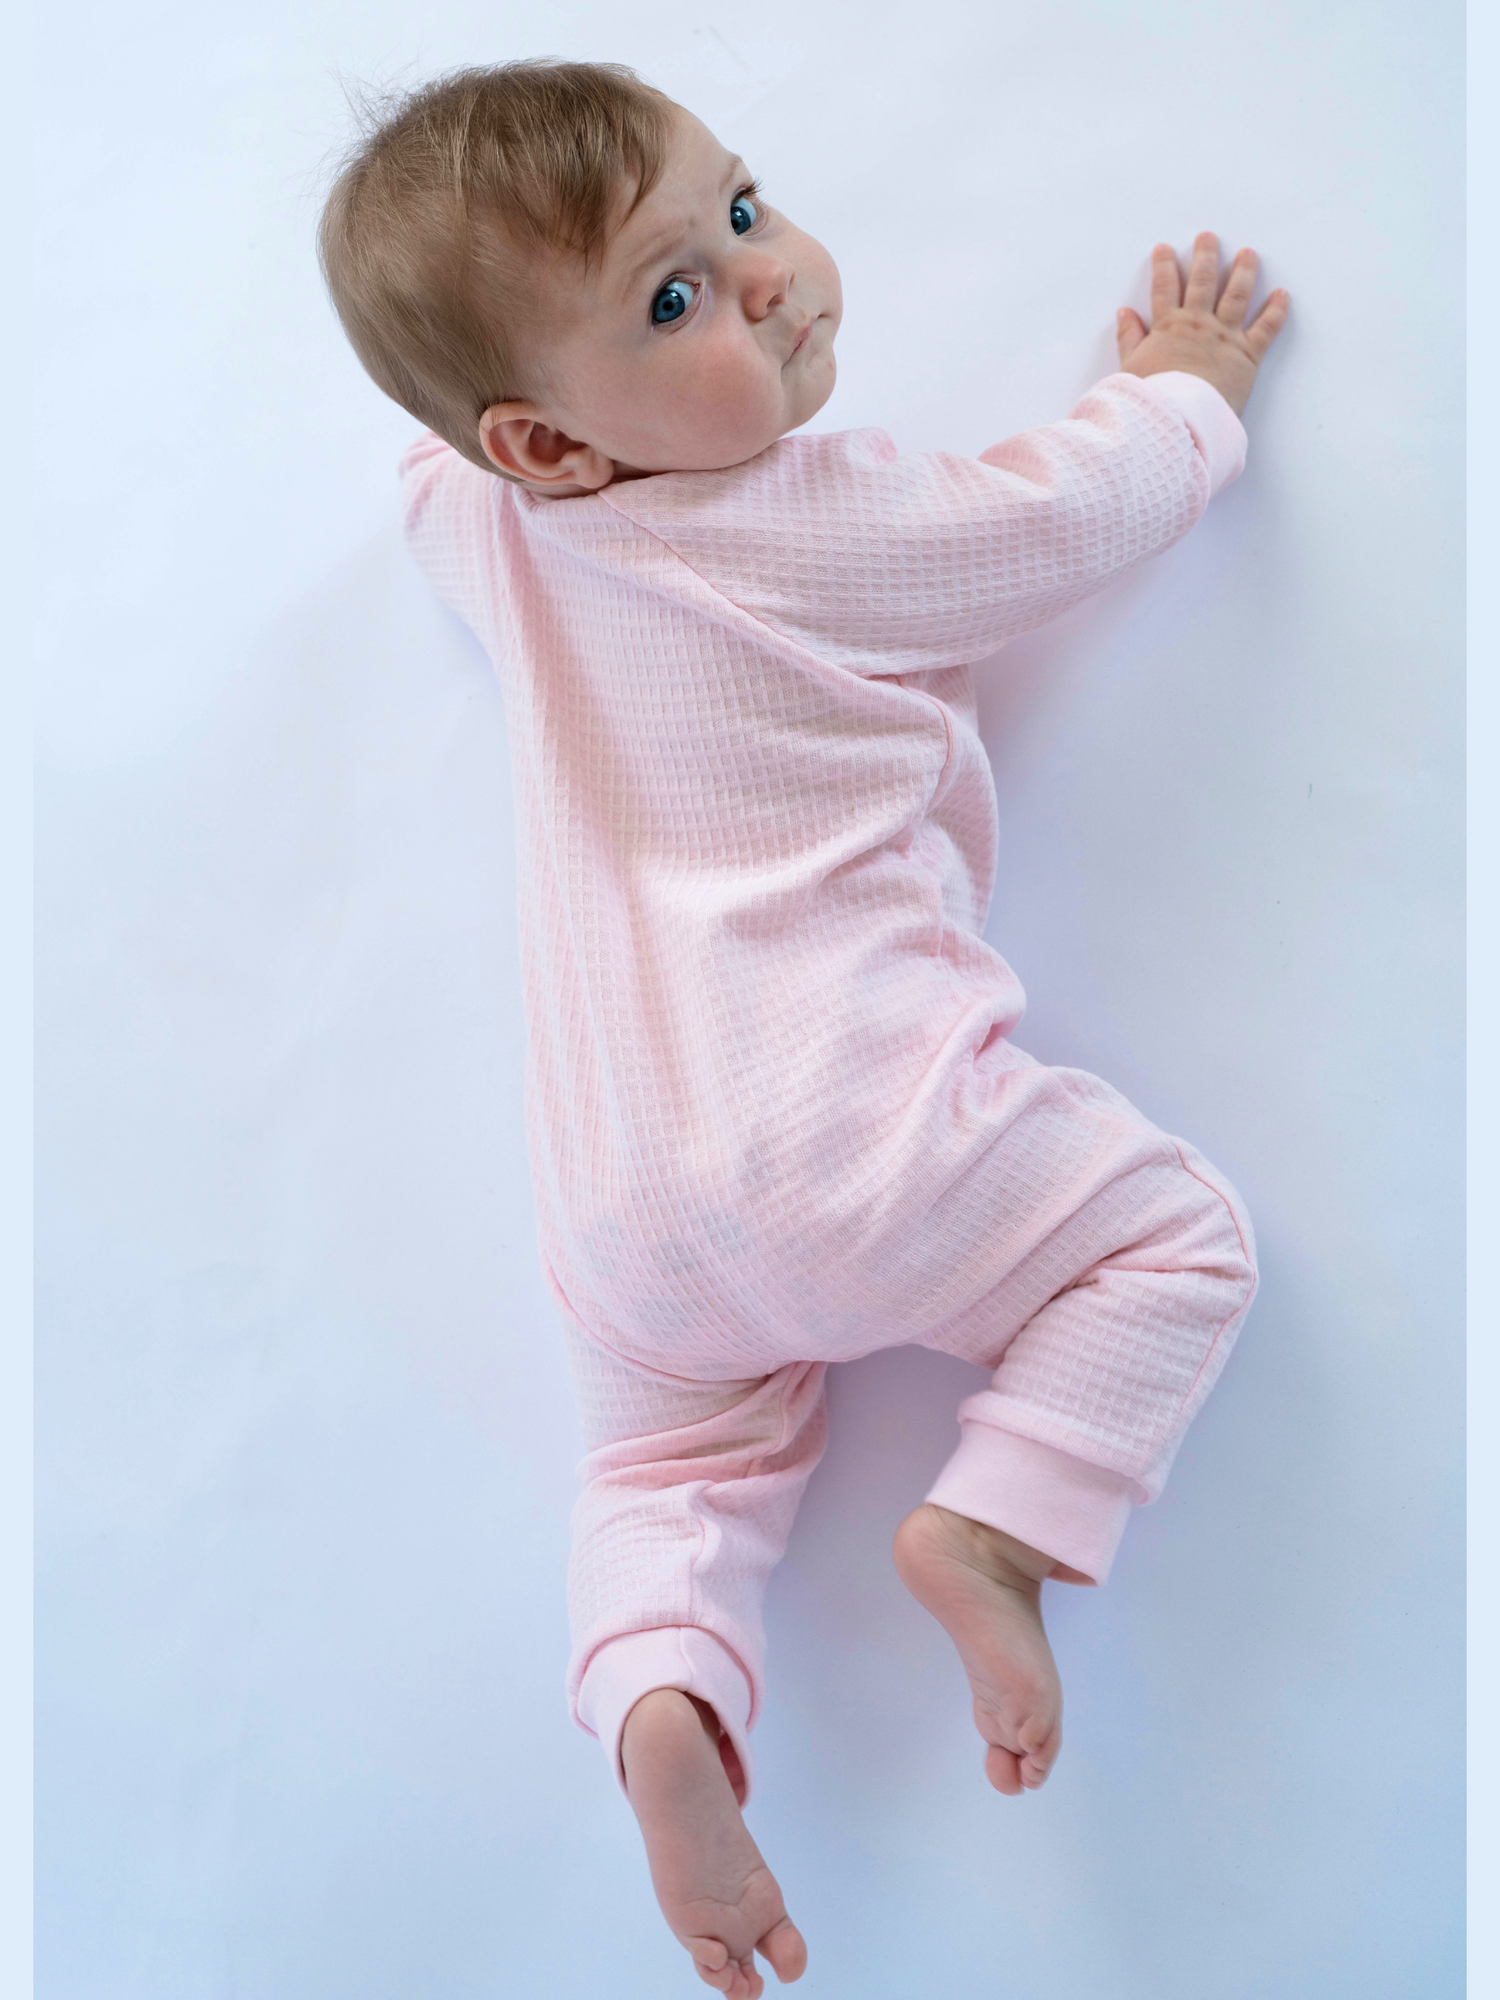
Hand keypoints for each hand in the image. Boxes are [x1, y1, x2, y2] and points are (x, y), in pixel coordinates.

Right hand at [1116, 232, 1287, 416]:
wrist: (1178, 418)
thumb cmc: (1151, 398)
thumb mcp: (1130, 367)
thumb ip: (1128, 338)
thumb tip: (1124, 314)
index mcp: (1168, 326)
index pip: (1164, 287)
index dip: (1164, 266)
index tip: (1165, 249)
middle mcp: (1198, 324)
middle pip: (1203, 281)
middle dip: (1205, 256)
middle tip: (1208, 237)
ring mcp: (1225, 336)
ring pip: (1236, 294)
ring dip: (1243, 271)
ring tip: (1247, 253)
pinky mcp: (1247, 354)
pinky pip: (1266, 328)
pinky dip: (1276, 310)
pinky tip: (1282, 294)